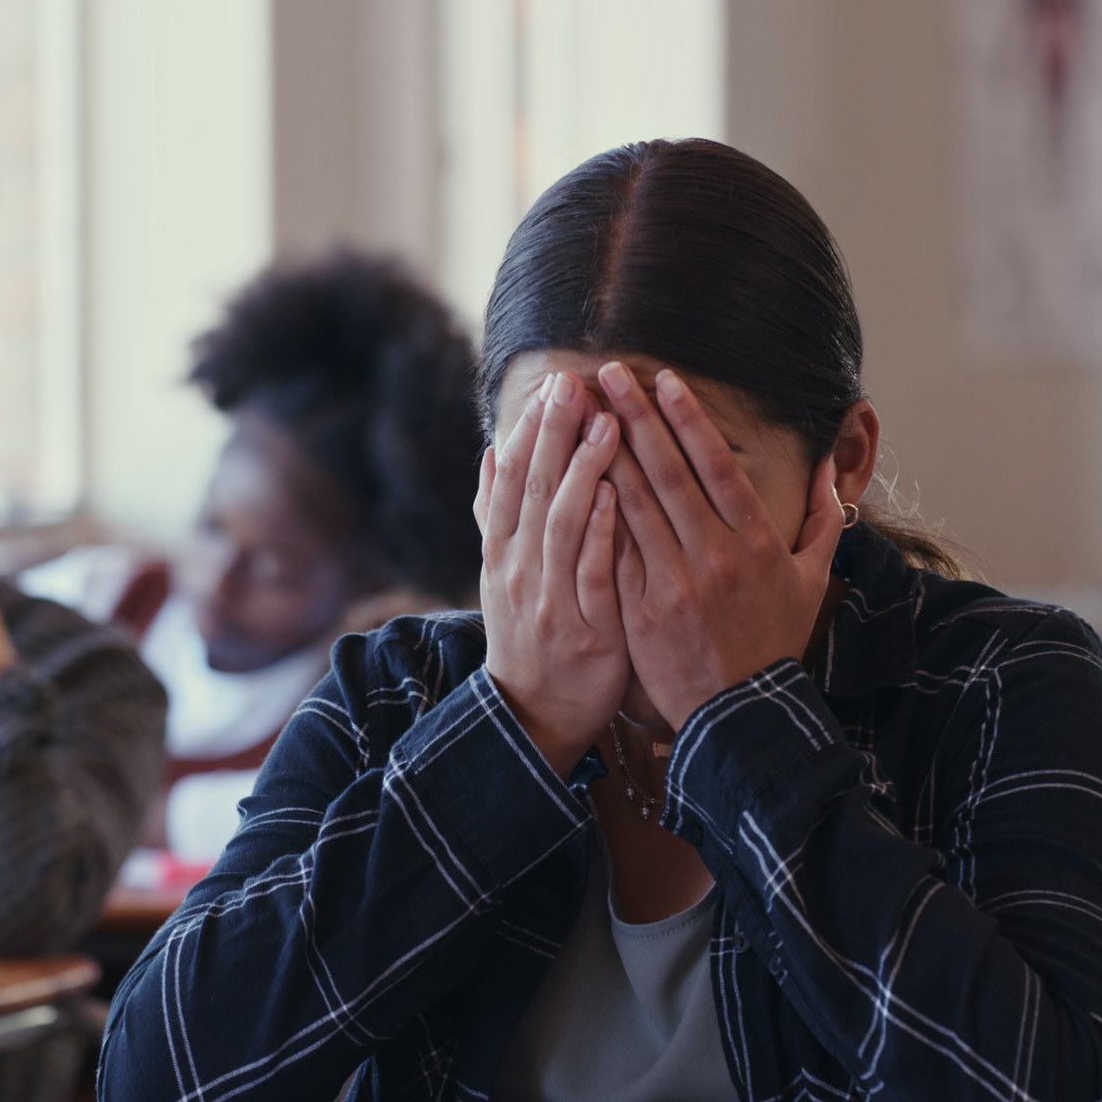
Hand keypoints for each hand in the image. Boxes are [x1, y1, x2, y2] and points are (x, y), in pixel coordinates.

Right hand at [476, 371, 629, 775]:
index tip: (553, 385)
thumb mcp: (502, 575)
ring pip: (561, 526)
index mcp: (502, 554)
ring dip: (581, 471)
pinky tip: (614, 495)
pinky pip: (590, 574)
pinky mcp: (583, 629)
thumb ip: (497, 517)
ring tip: (606, 424)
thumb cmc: (531, 635)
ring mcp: (549, 600)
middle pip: (533, 491)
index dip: (530, 432)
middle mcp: (519, 571)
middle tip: (575, 384)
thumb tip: (488, 455)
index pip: (512, 480)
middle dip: (554, 434)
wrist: (534, 717)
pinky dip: (599, 532)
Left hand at [599, 365, 839, 729]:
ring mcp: (674, 583)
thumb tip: (832, 470)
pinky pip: (613, 551)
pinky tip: (571, 478)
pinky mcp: (641, 610)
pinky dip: (593, 513)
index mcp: (755, 541)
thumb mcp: (812, 581)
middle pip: (668, 472)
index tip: (664, 379)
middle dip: (636, 418)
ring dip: (604, 453)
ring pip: (633, 504)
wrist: (741, 714)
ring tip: (579, 414)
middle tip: (606, 374)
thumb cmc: (775, 643)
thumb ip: (823, 522)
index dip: (688, 419)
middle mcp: (714, 555)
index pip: (717, 465)